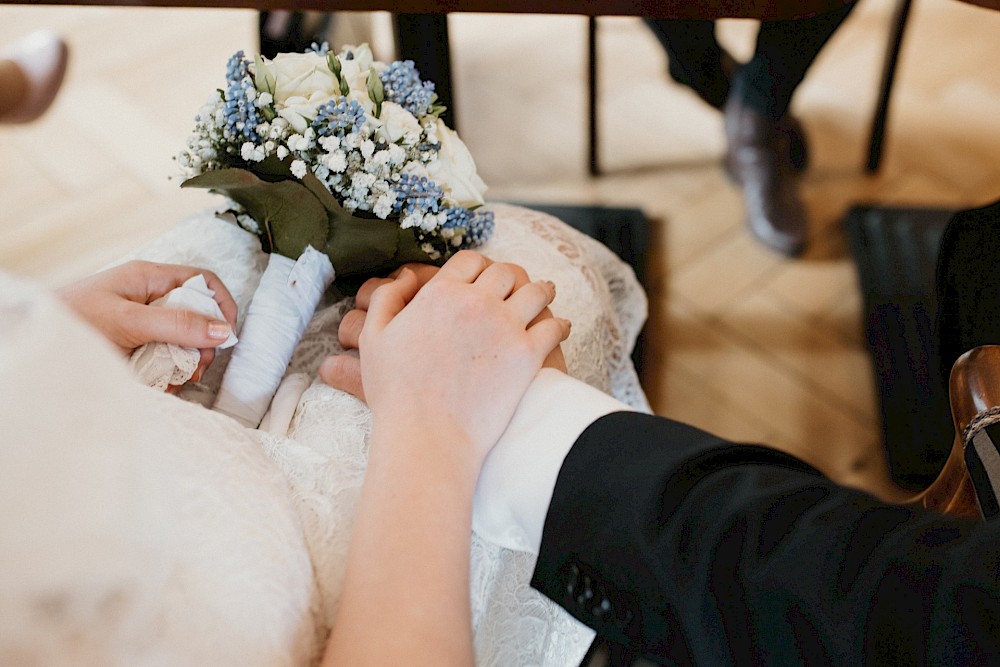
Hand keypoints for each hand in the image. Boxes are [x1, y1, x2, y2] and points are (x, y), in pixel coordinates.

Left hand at [56, 260, 237, 378]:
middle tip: (195, 368)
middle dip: (203, 344)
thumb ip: (176, 324)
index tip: (226, 335)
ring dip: (185, 363)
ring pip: (184, 341)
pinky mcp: (137, 347)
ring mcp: (144, 323)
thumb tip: (223, 330)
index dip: (221, 305)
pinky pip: (166, 359)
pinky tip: (160, 386)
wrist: (29, 341)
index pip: (202, 282)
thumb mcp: (128, 321)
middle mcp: (150, 298)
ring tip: (174, 381)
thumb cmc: (72, 321)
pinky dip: (169, 375)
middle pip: (198, 315)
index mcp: (149, 278)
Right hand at [321, 258, 567, 401]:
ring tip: (546, 293)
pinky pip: (554, 327)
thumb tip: (408, 276)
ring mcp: (505, 326)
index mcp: (440, 294)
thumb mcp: (374, 338)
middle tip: (517, 285)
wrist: (427, 435)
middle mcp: (476, 302)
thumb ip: (388, 298)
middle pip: (505, 273)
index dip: (478, 266)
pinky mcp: (528, 354)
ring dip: (542, 290)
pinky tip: (561, 327)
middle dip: (511, 277)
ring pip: (536, 292)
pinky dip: (560, 324)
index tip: (484, 275)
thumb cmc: (396, 393)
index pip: (469, 262)